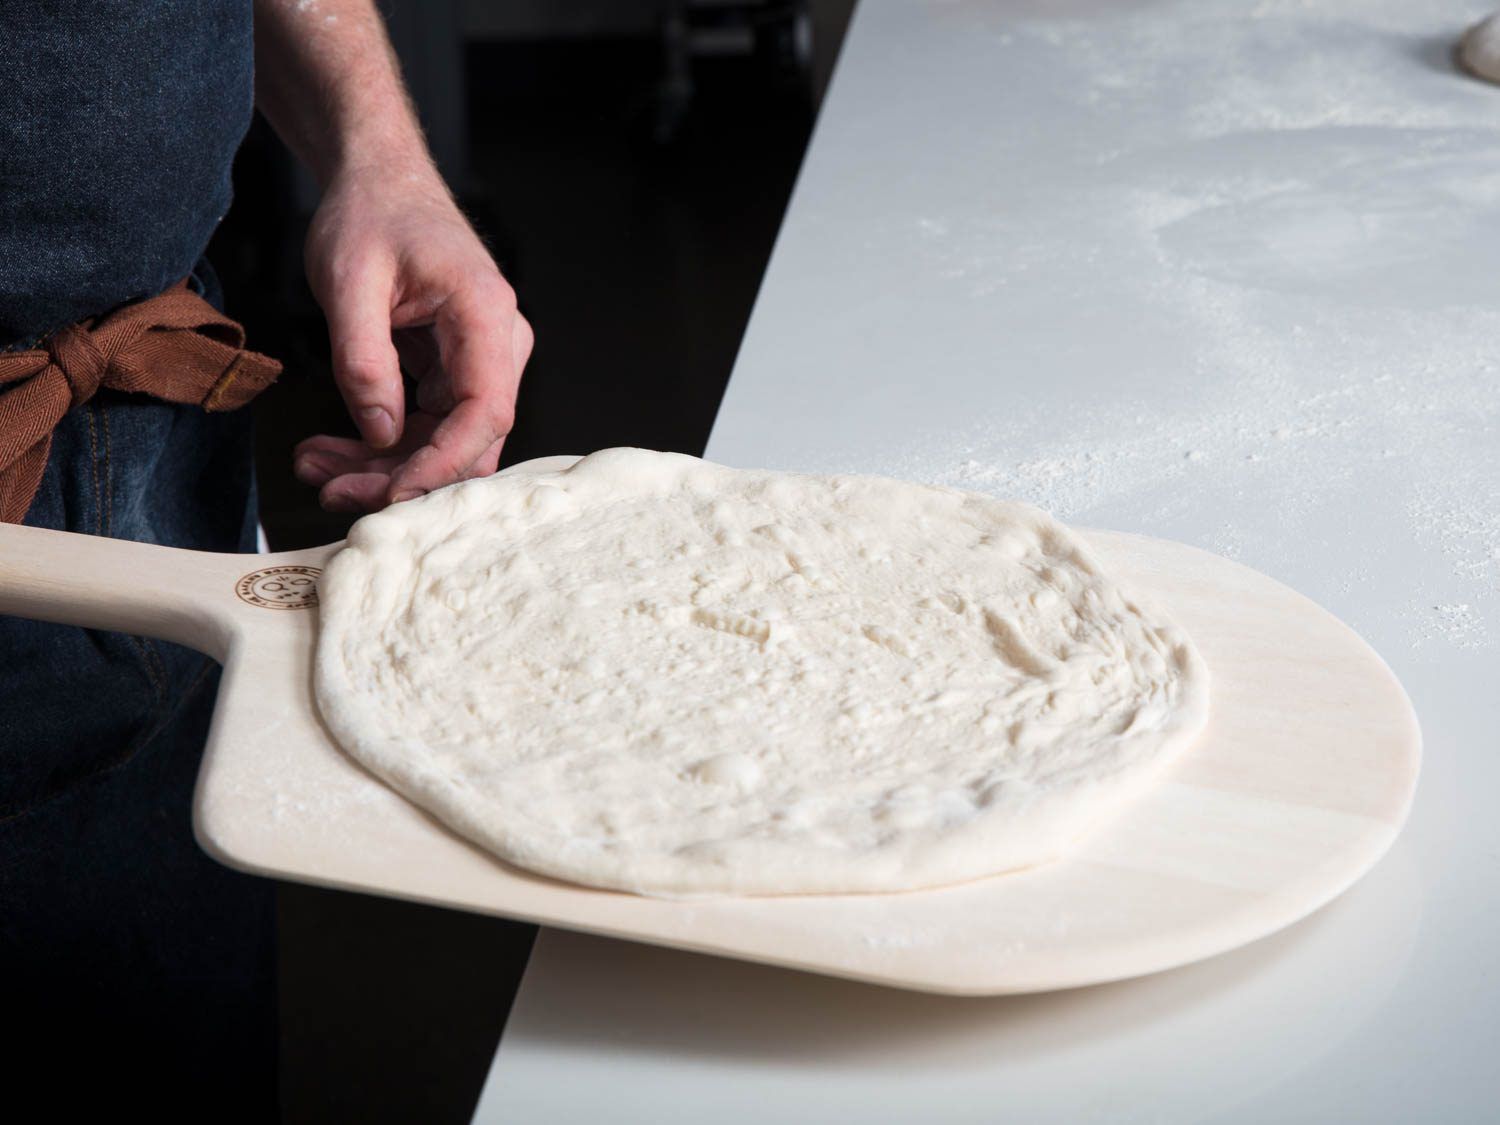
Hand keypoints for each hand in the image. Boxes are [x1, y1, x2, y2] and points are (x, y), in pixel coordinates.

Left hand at [294, 163, 532, 510]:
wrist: (379, 181)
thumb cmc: (370, 215)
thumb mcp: (348, 281)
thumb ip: (363, 359)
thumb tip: (380, 432)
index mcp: (485, 315)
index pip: (484, 412)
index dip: (440, 464)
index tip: (389, 494)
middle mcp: (498, 344)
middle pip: (467, 440)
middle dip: (401, 476)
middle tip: (329, 491)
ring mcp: (482, 360)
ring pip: (446, 441)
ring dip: (383, 466)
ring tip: (315, 468)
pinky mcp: (456, 370)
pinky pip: (429, 425)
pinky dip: (382, 444)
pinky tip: (332, 451)